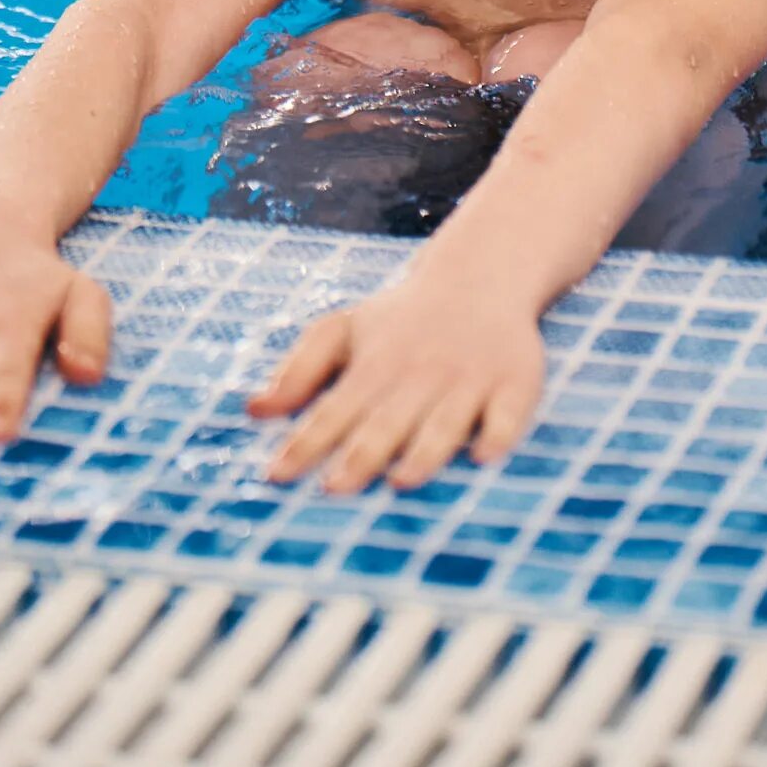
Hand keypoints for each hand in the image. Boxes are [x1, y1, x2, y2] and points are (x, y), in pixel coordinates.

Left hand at [247, 276, 544, 493]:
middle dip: (360, 455)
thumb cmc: (400, 319)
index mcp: (375, 365)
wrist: (479, 277)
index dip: (304, 444)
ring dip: (424, 451)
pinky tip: (482, 457)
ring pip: (444, 422)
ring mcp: (468, 379)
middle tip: (334, 489)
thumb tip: (252, 410)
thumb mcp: (343, 329)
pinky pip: (509, 414)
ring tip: (401, 479)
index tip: (276, 476)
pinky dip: (497, 434)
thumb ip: (299, 369)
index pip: (332, 411)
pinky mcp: (515, 381)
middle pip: (386, 421)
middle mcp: (419, 374)